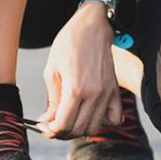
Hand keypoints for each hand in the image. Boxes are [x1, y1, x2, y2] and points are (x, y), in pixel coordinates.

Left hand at [37, 1, 121, 138]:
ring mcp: (107, 94)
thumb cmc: (69, 44)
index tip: (45, 127)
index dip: (51, 130)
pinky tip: (92, 114)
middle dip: (62, 132)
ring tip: (71, 119)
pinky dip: (104, 123)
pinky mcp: (115, 91)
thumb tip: (47, 121)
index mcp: (75, 89)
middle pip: (78, 130)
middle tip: (54, 124)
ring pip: (95, 128)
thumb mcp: (52, 71)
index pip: (63, 125)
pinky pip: (115, 119)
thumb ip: (52, 100)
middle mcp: (94, 94)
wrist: (92, 27)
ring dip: (80, 129)